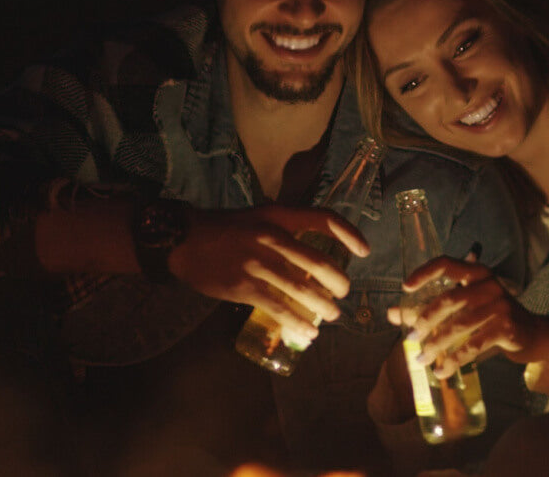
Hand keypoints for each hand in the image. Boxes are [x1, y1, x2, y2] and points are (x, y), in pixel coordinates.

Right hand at [170, 204, 368, 342]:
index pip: (324, 219)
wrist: (184, 239)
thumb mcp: (259, 217)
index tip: (364, 251)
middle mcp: (271, 237)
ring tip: (332, 316)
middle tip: (344, 294)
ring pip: (302, 290)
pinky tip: (308, 332)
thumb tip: (314, 258)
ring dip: (323, 308)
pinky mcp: (244, 287)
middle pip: (319, 264)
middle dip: (338, 284)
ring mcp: (258, 263)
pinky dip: (298, 323)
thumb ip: (286, 230)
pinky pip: (279, 309)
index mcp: (278, 216)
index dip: (349, 235)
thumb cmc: (225, 229)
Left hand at [389, 257, 548, 378]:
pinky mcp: (505, 328)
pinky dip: (453, 361)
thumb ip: (431, 307)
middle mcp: (489, 285)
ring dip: (436, 345)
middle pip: (449, 300)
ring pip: (458, 326)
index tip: (405, 288)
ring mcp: (499, 305)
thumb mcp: (466, 306)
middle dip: (425, 320)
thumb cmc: (492, 317)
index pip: (447, 264)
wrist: (533, 333)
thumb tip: (393, 314)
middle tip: (411, 338)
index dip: (424, 273)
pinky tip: (441, 371)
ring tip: (422, 359)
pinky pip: (472, 346)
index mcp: (477, 273)